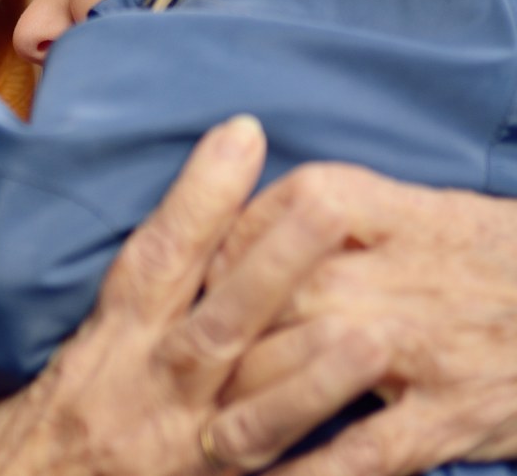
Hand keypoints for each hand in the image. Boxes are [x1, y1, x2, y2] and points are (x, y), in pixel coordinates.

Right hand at [0, 117, 384, 475]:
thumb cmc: (23, 439)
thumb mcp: (56, 362)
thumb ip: (114, 316)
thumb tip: (172, 248)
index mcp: (101, 350)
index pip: (153, 262)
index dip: (197, 199)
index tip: (241, 135)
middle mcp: (140, 395)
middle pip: (212, 326)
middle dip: (269, 267)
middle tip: (325, 206)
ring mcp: (175, 455)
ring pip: (247, 417)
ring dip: (306, 377)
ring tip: (369, 334)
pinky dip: (316, 472)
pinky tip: (368, 448)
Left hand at [214, 164, 516, 474]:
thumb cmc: (495, 257)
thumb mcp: (420, 207)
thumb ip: (334, 211)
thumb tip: (241, 229)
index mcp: (377, 210)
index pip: (266, 220)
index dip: (218, 253)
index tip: (187, 284)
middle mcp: (389, 273)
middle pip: (271, 301)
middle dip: (218, 341)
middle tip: (173, 377)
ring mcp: (418, 347)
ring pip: (302, 374)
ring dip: (246, 412)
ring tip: (204, 444)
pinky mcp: (447, 415)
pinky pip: (363, 450)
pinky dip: (312, 475)